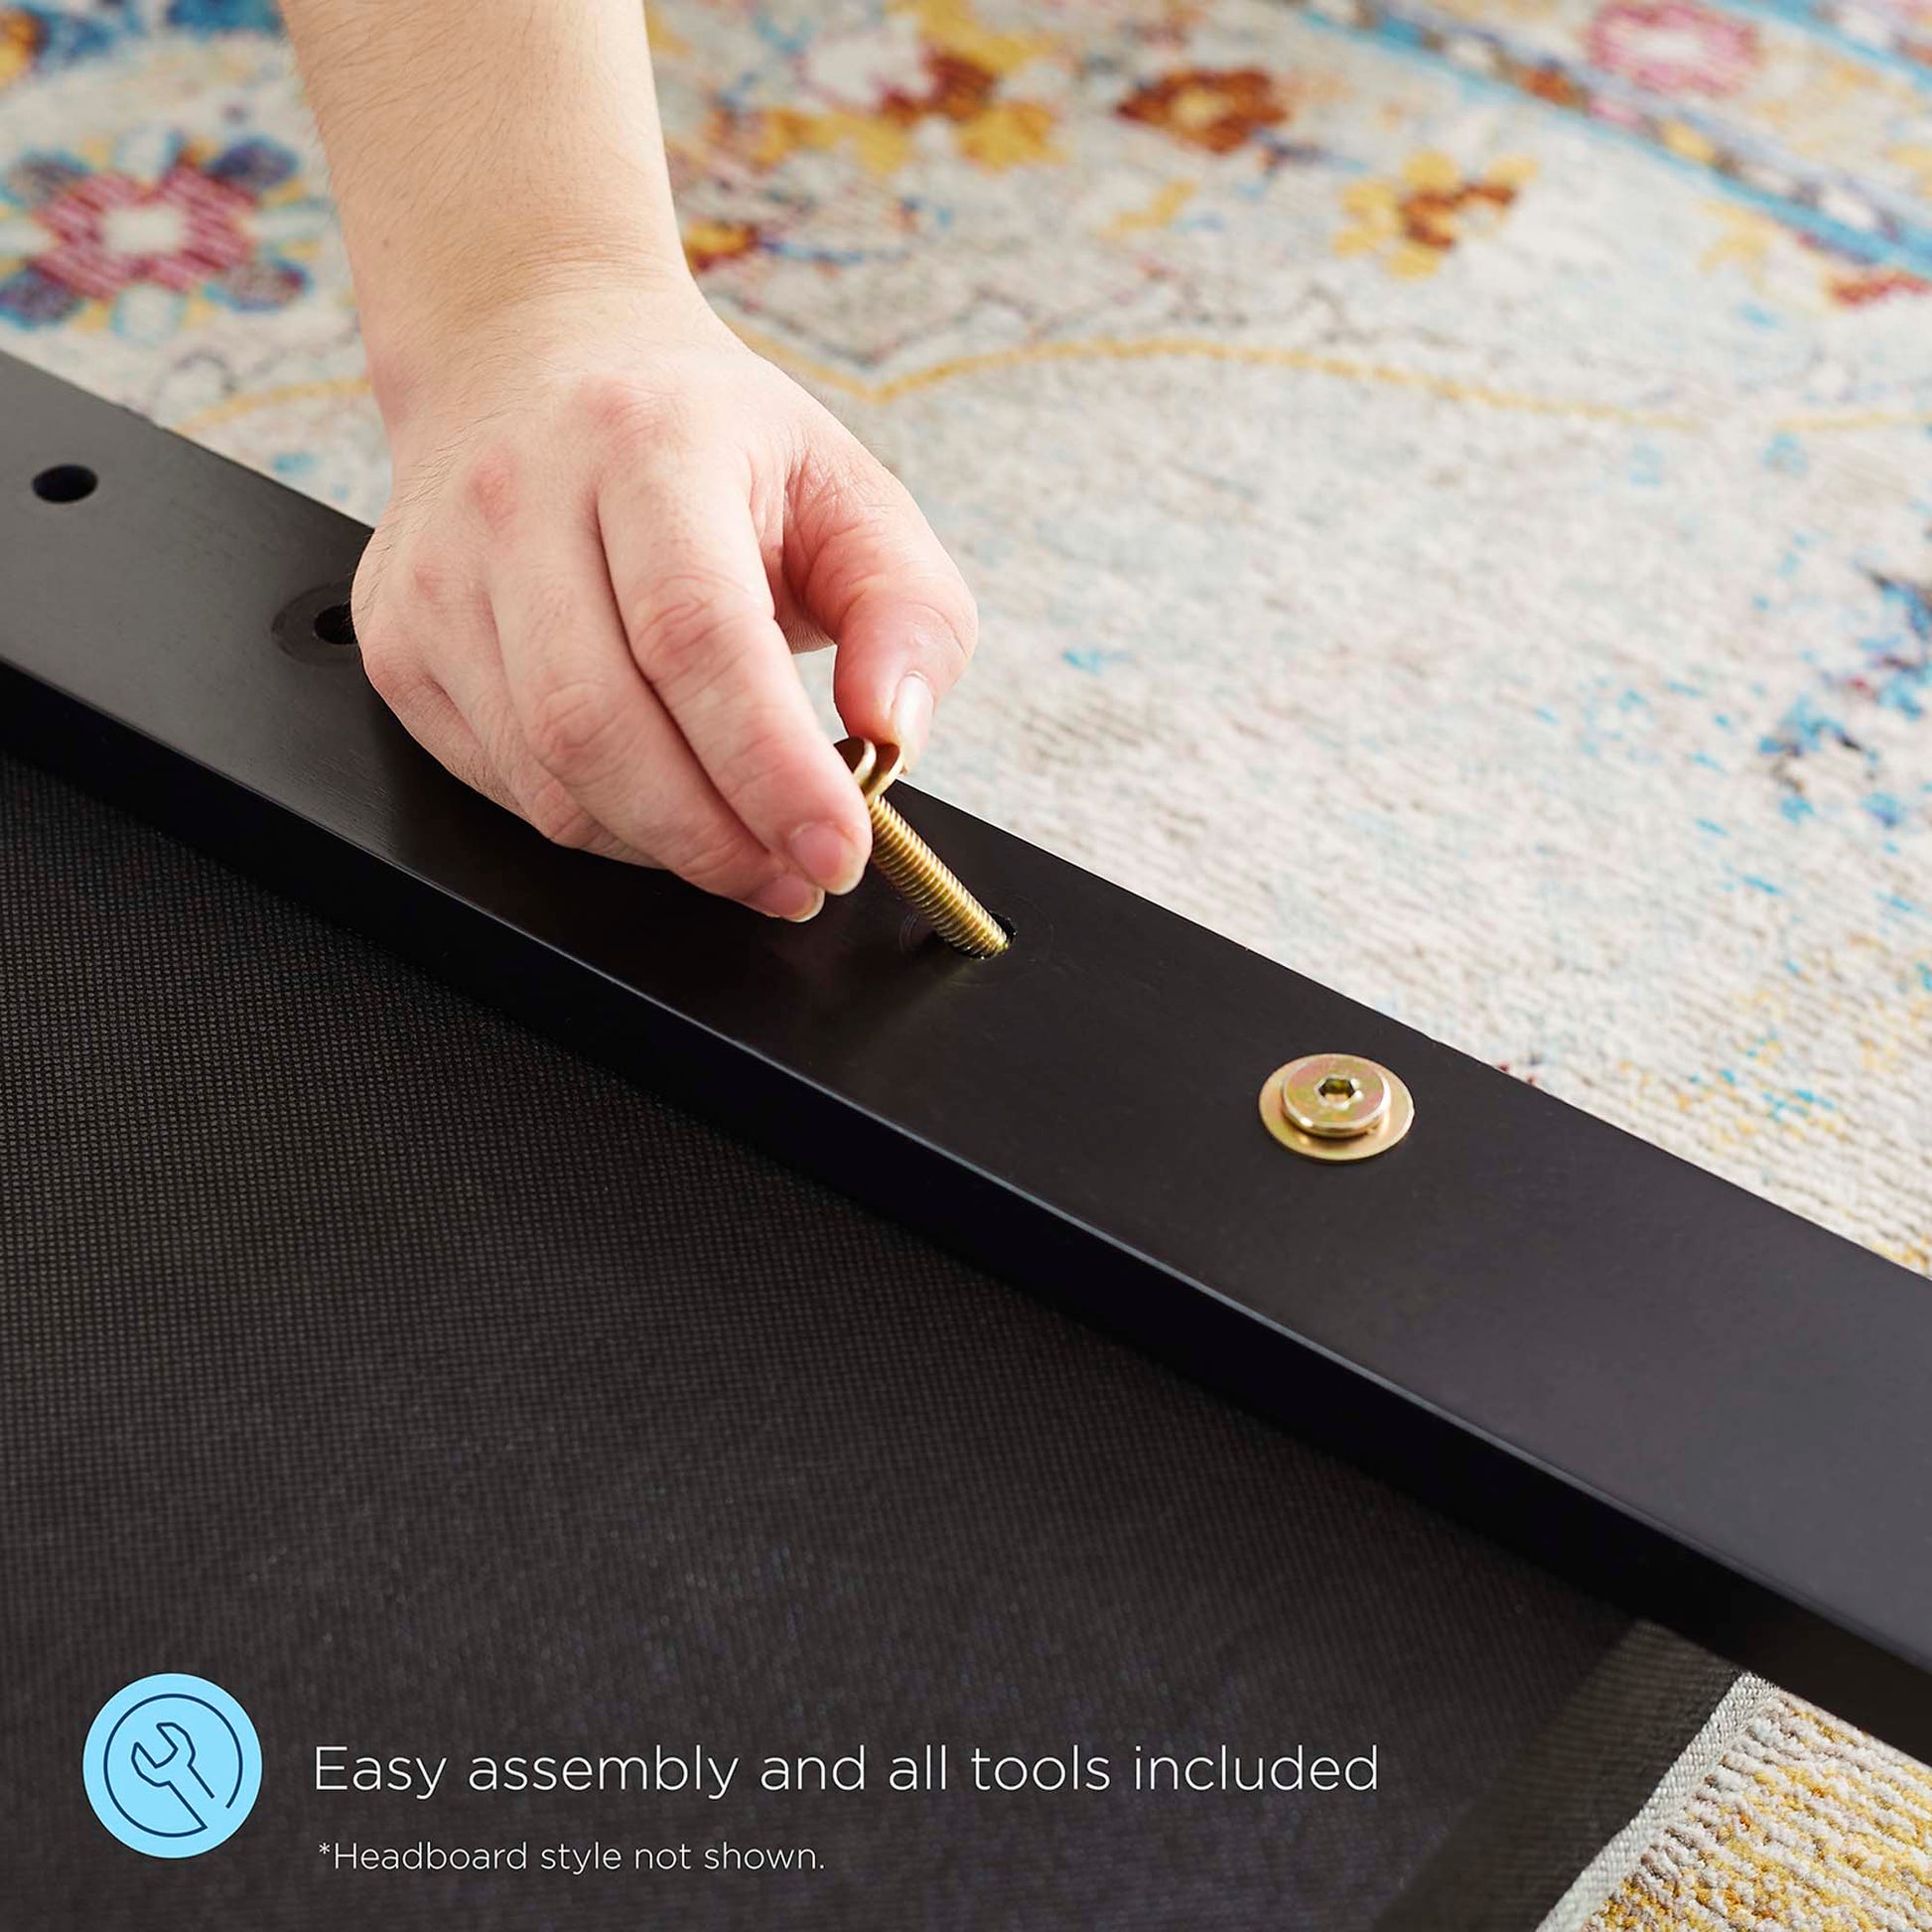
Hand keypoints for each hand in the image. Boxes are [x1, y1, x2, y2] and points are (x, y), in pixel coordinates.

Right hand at [352, 282, 976, 921]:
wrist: (530, 355)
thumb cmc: (707, 441)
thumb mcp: (848, 490)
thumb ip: (908, 613)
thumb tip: (894, 733)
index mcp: (646, 441)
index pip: (695, 633)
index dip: (769, 767)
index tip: (836, 851)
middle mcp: (518, 497)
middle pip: (598, 725)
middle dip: (713, 838)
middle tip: (793, 876)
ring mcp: (436, 575)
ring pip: (543, 775)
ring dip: (659, 847)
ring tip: (742, 847)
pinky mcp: (396, 641)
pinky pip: (501, 785)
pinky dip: (596, 826)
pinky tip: (658, 803)